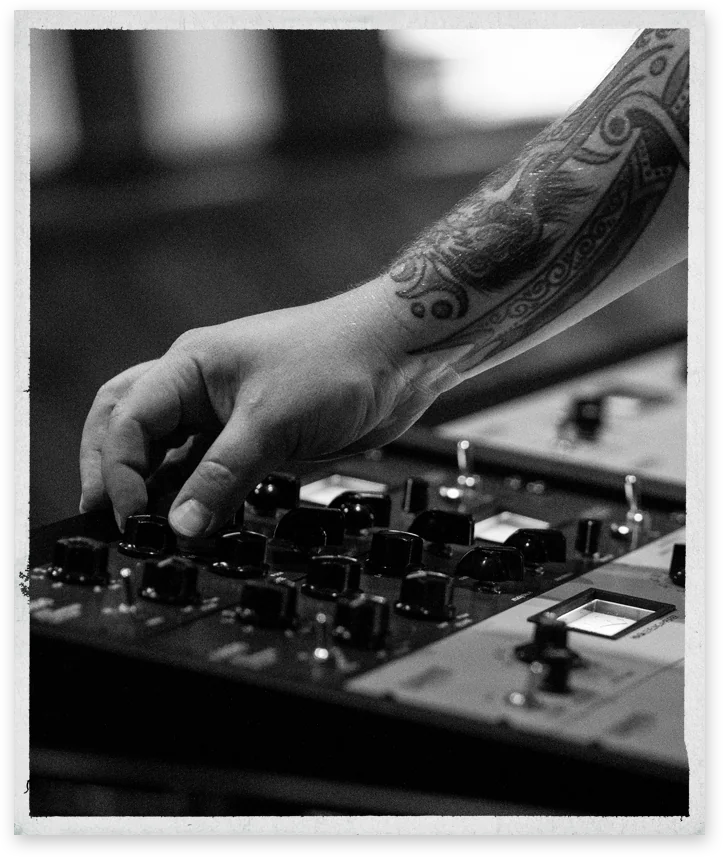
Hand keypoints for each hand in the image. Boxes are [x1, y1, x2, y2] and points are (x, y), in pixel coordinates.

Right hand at [80, 282, 460, 536]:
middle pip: (130, 429)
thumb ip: (220, 478)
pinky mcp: (257, 435)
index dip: (119, 473)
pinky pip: (210, 468)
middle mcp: (200, 388)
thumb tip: (181, 526)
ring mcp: (228, 412)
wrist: (400, 356)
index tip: (133, 518)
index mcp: (188, 367)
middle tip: (108, 521)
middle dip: (112, 473)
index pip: (127, 421)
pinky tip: (193, 520)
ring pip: (169, 452)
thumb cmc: (337, 360)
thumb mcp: (269, 424)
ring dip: (153, 488)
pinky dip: (196, 494)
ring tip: (146, 530)